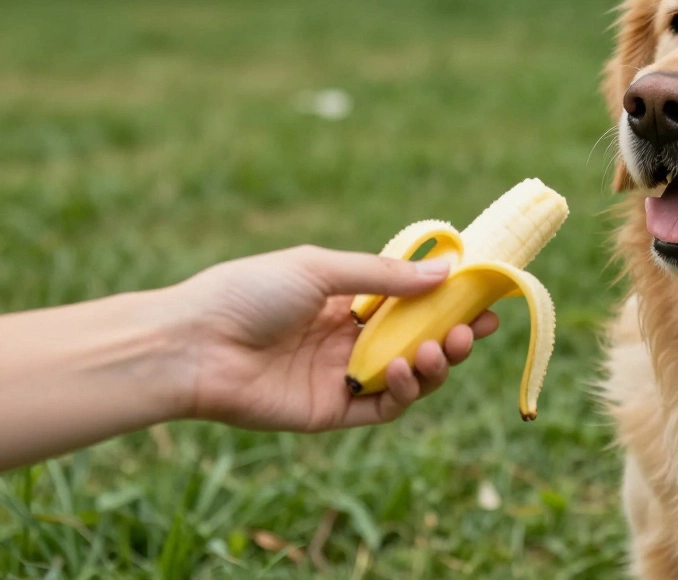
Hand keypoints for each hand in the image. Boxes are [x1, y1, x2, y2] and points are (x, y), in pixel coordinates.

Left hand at [168, 245, 497, 431]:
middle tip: (477, 329)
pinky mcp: (332, 411)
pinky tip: (406, 370)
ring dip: (434, 363)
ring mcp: (342, 376)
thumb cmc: (247, 294)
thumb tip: (446, 272)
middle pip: (417, 339)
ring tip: (439, 349)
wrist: (192, 346)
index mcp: (343, 300)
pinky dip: (405, 391)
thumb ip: (383, 276)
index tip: (482, 295)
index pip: (409, 301)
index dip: (447, 300)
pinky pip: (383, 407)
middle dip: (453, 334)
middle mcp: (347, 338)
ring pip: (408, 376)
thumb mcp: (319, 269)